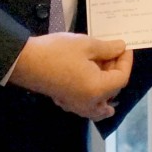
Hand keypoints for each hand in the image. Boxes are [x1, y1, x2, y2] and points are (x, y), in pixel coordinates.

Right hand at [8, 33, 132, 120]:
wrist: (25, 62)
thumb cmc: (58, 52)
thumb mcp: (86, 45)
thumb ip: (108, 49)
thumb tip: (121, 48)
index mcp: (98, 89)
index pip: (122, 78)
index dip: (126, 61)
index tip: (124, 46)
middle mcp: (89, 103)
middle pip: (113, 90)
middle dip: (115, 70)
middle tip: (112, 51)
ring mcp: (76, 106)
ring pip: (100, 106)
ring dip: (108, 89)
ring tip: (108, 70)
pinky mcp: (65, 102)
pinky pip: (87, 106)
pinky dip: (94, 98)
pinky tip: (92, 83)